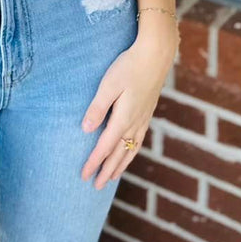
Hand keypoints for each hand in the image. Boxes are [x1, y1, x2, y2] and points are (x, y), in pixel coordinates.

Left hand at [79, 25, 176, 189]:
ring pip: (131, 149)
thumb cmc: (129, 66)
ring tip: (112, 177)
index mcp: (123, 118)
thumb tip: (86, 130)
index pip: (105, 147)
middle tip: (96, 186)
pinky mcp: (148, 111)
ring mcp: (143, 118)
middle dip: (107, 171)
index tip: (83, 176)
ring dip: (120, 165)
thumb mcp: (108, 85)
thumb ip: (97, 108)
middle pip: (119, 154)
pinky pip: (139, 140)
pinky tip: (129, 151)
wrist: (156, 55)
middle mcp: (135, 123)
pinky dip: (132, 152)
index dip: (93, 163)